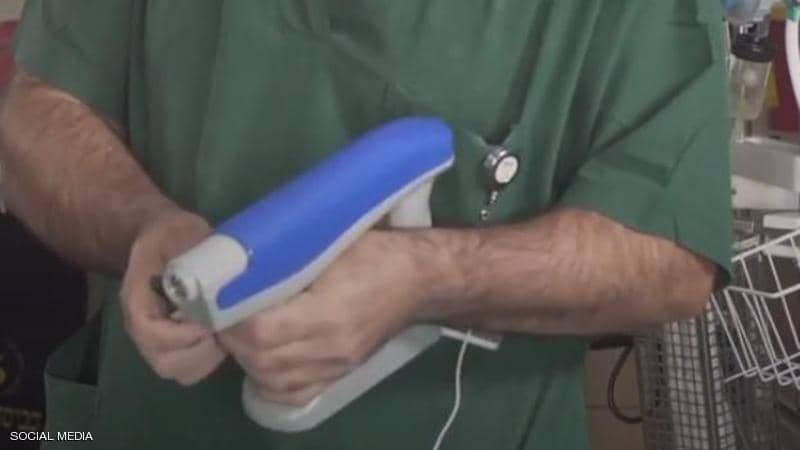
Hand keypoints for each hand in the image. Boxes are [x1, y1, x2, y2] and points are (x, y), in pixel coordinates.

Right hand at [120, 209, 226, 385]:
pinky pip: (192, 369)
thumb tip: (218, 274)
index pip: (148, 332)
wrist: (167, 241)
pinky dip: (211, 359)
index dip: (180, 334)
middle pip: (164, 362)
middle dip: (200, 350)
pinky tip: (224, 334)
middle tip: (223, 326)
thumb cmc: (173, 236)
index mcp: (137, 300)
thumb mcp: (179, 232)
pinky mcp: (177, 348)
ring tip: (224, 330)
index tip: (209, 321)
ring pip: (180, 371)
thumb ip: (191, 252)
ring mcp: (158, 342)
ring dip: (208, 357)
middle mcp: (142, 328)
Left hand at [218, 230, 427, 405]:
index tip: (221, 296)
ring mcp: (336, 365)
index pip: (260, 330)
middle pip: (260, 359)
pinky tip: (265, 359)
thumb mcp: (329, 244)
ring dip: (247, 358)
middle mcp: (330, 347)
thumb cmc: (376, 252)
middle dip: (233, 337)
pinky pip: (294, 393)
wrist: (421, 280)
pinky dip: (270, 380)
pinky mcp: (340, 373)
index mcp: (328, 312)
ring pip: (271, 379)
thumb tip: (238, 266)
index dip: (231, 316)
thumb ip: (285, 262)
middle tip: (226, 311)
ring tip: (243, 331)